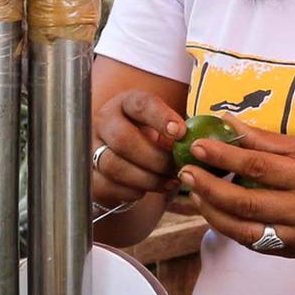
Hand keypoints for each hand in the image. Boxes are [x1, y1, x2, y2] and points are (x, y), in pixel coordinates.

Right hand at [91, 89, 185, 207]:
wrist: (125, 159)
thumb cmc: (152, 139)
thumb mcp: (164, 128)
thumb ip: (180, 133)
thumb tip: (204, 143)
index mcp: (126, 103)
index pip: (141, 104)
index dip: (161, 117)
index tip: (181, 132)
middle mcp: (104, 121)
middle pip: (123, 139)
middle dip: (155, 158)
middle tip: (176, 168)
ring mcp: (92, 148)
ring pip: (114, 165)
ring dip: (147, 178)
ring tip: (169, 182)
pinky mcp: (90, 174)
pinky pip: (108, 186)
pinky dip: (133, 191)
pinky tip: (148, 190)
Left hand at [180, 122, 294, 258]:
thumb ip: (266, 139)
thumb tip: (228, 122)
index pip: (257, 166)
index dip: (224, 156)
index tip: (199, 146)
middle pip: (246, 202)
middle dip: (210, 188)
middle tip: (186, 173)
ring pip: (245, 230)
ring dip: (214, 213)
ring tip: (196, 195)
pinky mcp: (294, 251)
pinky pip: (255, 243)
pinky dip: (232, 229)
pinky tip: (217, 214)